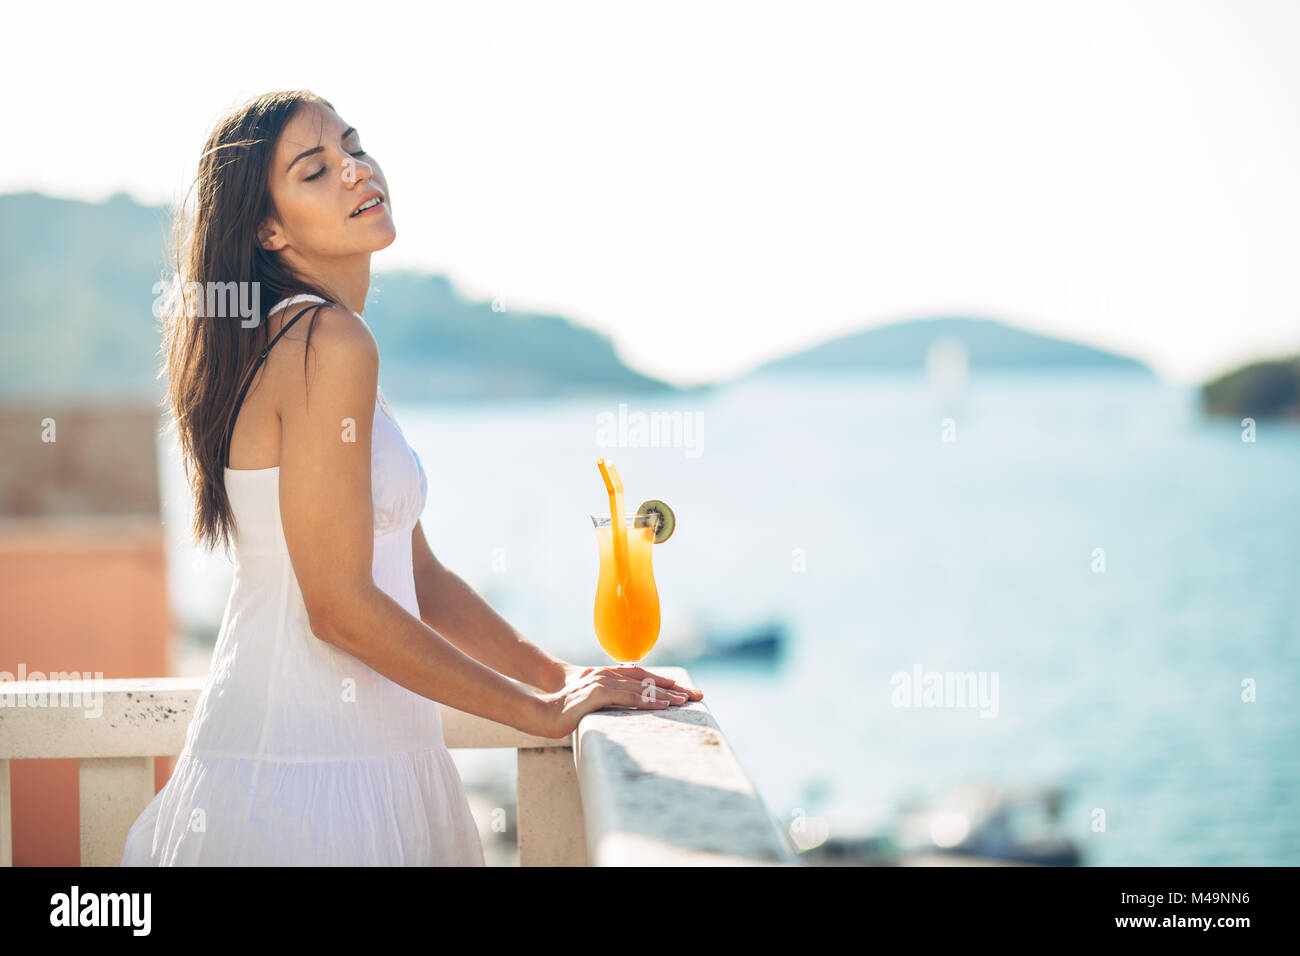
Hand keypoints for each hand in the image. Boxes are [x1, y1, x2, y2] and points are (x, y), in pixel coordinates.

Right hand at [559, 663, 702, 701]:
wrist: (542, 711)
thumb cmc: (565, 709)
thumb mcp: (591, 702)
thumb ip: (608, 700)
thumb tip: (625, 708)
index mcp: (607, 675)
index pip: (642, 677)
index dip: (664, 683)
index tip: (685, 691)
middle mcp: (607, 675)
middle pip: (647, 680)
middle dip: (674, 687)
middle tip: (697, 695)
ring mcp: (602, 682)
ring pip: (641, 687)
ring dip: (666, 694)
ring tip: (686, 701)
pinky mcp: (597, 693)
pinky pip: (628, 697)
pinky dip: (648, 700)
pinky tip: (663, 705)